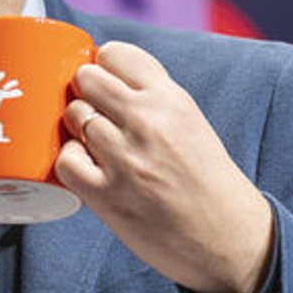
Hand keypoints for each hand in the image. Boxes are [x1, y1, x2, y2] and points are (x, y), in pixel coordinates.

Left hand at [54, 41, 275, 292]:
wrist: (227, 238)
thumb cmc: (205, 180)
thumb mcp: (190, 123)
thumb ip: (152, 98)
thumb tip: (101, 73)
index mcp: (172, 99)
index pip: (115, 54)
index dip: (101, 67)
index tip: (103, 83)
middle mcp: (148, 122)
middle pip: (86, 79)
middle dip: (84, 93)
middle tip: (95, 114)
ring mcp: (126, 158)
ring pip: (73, 116)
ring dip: (76, 129)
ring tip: (95, 145)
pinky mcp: (108, 194)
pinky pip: (65, 160)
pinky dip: (70, 162)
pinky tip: (88, 169)